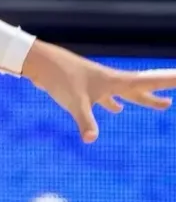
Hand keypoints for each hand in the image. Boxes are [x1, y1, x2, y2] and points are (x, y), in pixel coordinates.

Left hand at [22, 40, 175, 142]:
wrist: (38, 62)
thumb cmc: (58, 78)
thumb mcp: (75, 102)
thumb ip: (85, 121)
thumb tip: (90, 139)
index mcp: (114, 81)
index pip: (148, 82)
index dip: (169, 81)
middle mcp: (109, 80)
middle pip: (142, 89)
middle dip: (162, 94)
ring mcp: (97, 83)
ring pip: (126, 93)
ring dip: (143, 99)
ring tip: (161, 104)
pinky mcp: (85, 86)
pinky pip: (106, 96)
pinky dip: (114, 102)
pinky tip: (115, 108)